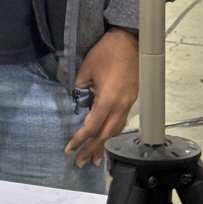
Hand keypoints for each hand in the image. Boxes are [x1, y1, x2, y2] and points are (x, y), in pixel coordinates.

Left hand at [65, 28, 139, 167]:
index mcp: (107, 100)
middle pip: (106, 135)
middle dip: (92, 150)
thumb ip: (80, 86)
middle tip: (81, 162)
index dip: (80, 139)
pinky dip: (113, 133)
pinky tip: (108, 138)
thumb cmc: (107, 52)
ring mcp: (128, 103)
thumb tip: (79, 95)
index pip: (92, 126)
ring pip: (116, 130)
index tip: (70, 149)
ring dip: (105, 145)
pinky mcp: (132, 98)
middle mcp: (120, 106)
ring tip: (95, 159)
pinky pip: (122, 121)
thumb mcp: (86, 69)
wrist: (130, 40)